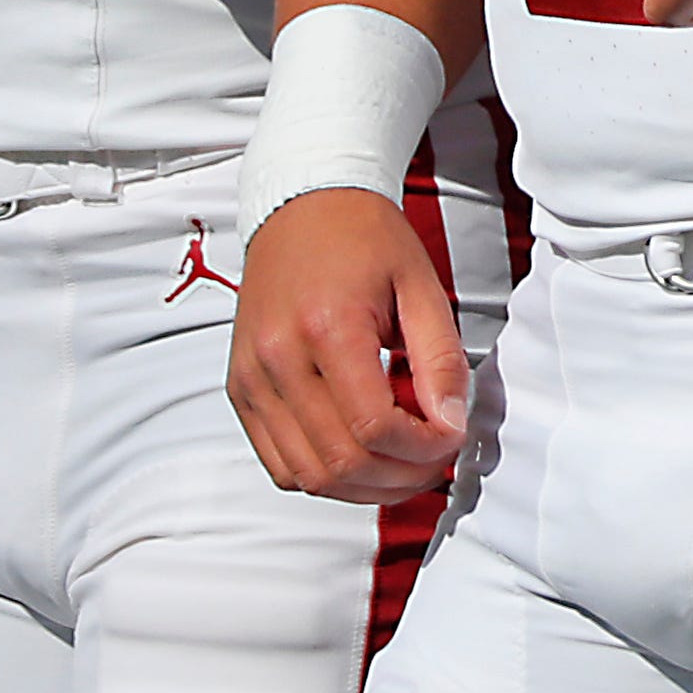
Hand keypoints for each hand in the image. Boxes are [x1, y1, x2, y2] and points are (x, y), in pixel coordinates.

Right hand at [225, 186, 471, 503]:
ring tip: (404, 464)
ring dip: (364, 487)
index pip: (374, 427)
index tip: (452, 437)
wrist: (303, 205)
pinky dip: (324, 475)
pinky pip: (279, 464)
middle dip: (400, 476)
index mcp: (327, 327)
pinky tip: (361, 455)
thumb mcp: (421, 287)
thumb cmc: (363, 238)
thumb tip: (451, 424)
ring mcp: (252, 379)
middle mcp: (278, 359)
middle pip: (340, 462)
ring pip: (307, 476)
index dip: (422, 449)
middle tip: (436, 460)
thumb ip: (440, 360)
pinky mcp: (241, 390)